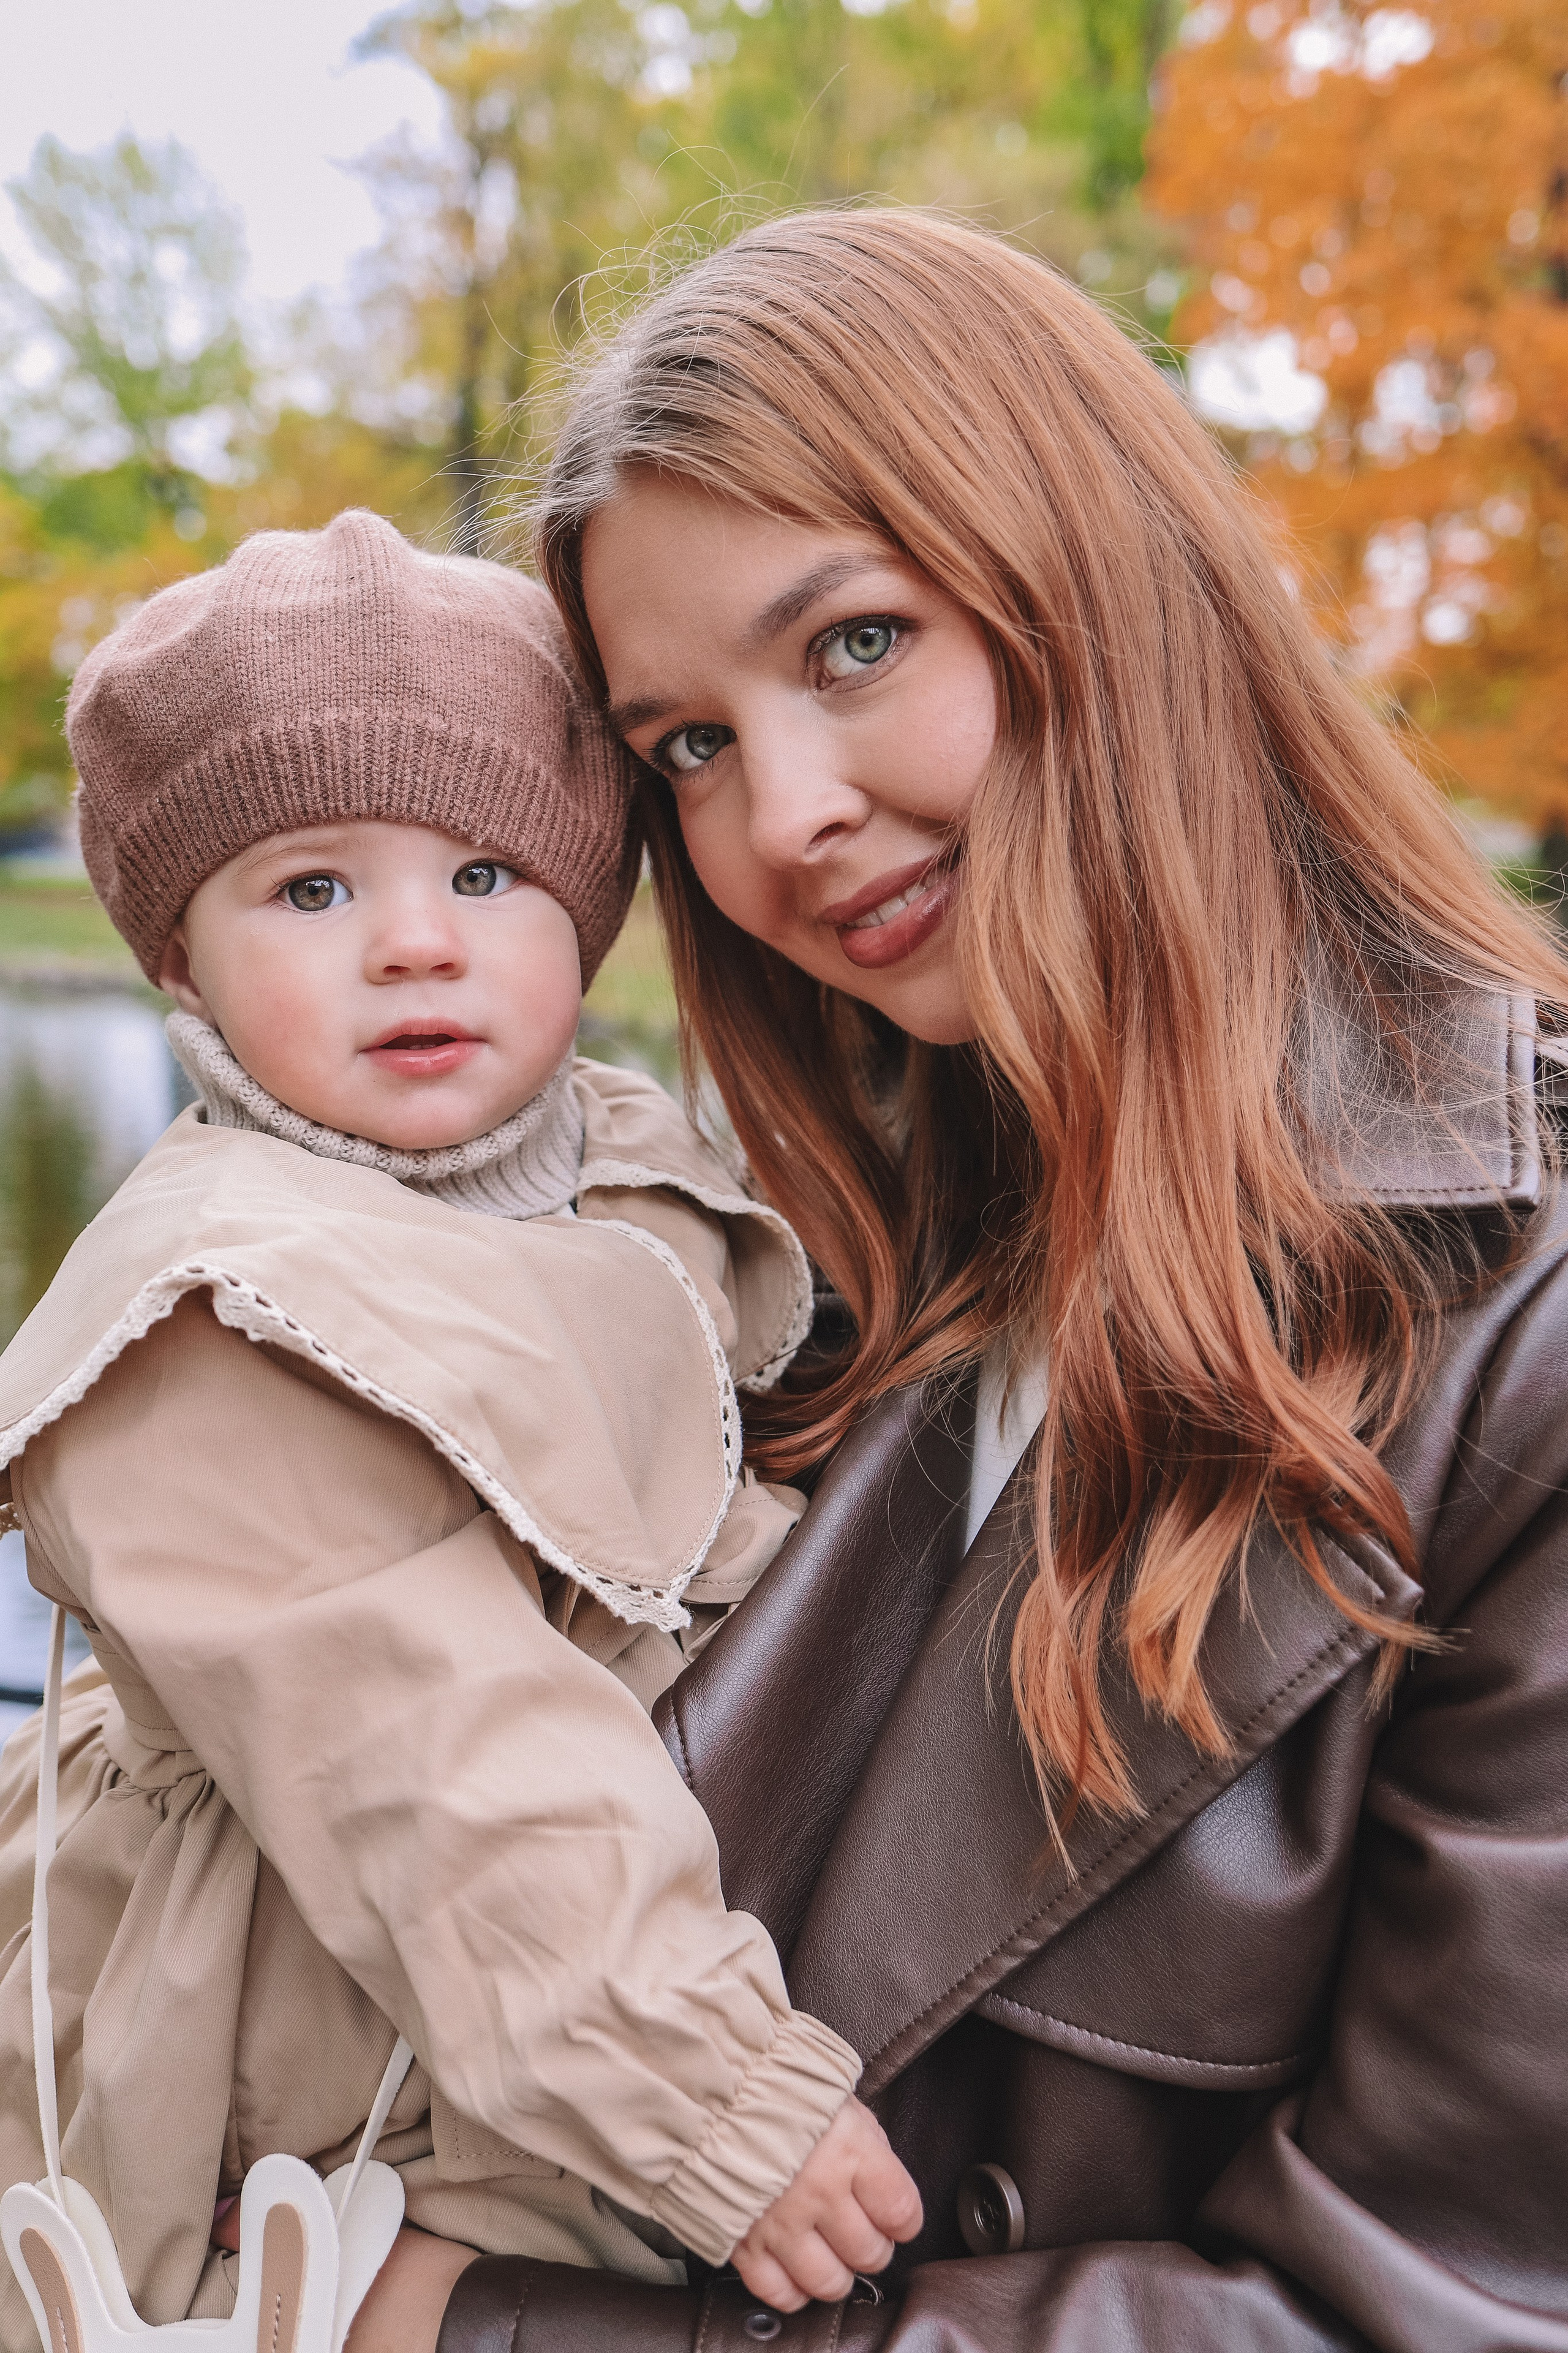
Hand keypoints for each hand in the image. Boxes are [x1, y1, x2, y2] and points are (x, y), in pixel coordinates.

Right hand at [730, 2096, 922, 2312]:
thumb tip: (882, 2183)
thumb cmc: (772, 2086)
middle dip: (872, 2248)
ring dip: (837, 2274)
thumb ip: (864, 2143)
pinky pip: (779, 2293)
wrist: (704, 2090)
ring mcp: (780, 2223)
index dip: (903, 2220)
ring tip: (830, 2254)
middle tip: (861, 2234)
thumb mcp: (835, 2098)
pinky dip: (793, 2290)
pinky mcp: (742, 2245)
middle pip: (869, 2252)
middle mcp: (819, 2192)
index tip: (895, 2218)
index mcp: (849, 2150)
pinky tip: (795, 2269)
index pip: (901, 2211)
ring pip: (830, 2282)